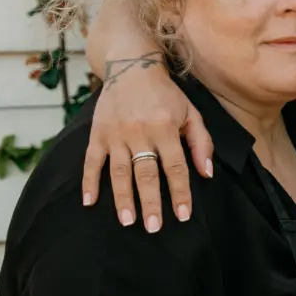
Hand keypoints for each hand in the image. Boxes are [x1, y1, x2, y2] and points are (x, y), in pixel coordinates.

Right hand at [83, 55, 213, 231]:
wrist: (131, 67)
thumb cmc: (166, 95)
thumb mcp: (192, 113)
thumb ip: (201, 142)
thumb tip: (206, 173)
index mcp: (166, 128)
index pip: (175, 167)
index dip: (180, 193)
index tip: (182, 215)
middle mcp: (140, 133)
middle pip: (146, 174)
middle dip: (150, 203)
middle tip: (153, 228)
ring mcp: (116, 134)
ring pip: (119, 172)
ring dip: (122, 198)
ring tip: (127, 221)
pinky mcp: (97, 133)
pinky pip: (91, 161)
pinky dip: (89, 182)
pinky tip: (89, 202)